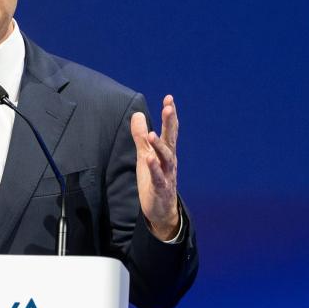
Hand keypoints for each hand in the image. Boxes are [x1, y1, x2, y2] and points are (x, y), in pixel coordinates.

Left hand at [129, 94, 180, 239]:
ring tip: (152, 134)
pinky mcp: (161, 187)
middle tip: (169, 107)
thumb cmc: (153, 179)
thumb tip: (137, 114)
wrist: (161, 208)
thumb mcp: (144, 155)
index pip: (170, 130)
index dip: (170, 114)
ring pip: (165, 157)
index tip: (169, 98)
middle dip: (170, 123)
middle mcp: (169, 160)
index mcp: (166, 151)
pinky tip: (149, 159)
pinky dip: (155, 168)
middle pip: (171, 139)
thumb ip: (140, 136)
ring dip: (159, 145)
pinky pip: (158, 177)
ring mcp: (167, 174)